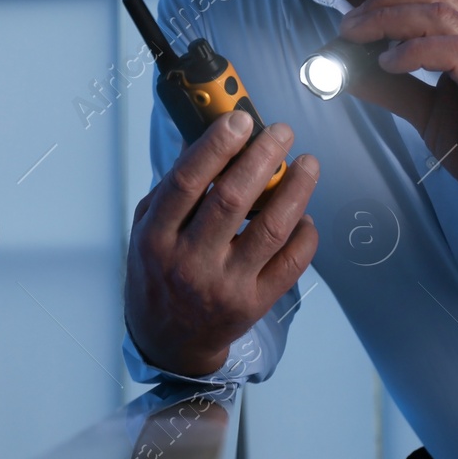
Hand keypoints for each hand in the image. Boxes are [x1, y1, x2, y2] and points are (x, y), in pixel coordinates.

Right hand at [125, 111, 319, 377]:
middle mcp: (189, 263)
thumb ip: (174, 186)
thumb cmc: (158, 272)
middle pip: (232, 201)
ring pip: (271, 230)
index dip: (215, 146)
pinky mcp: (255, 304)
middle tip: (283, 132)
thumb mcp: (148, 228)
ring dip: (295, 190)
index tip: (240, 118)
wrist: (169, 339)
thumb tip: (206, 132)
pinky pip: (291, 264)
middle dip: (262, 158)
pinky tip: (305, 213)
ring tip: (308, 164)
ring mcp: (225, 286)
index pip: (186, 183)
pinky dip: (305, 233)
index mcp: (156, 238)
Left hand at [337, 0, 457, 237]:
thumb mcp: (428, 114)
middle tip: (346, 26)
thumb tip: (347, 72)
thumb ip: (394, 90)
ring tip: (358, 39)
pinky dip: (414, 51)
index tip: (352, 21)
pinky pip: (455, 52)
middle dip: (384, 4)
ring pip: (443, 16)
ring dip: (391, 20)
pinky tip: (389, 64)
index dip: (390, 0)